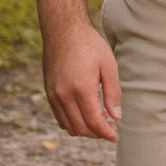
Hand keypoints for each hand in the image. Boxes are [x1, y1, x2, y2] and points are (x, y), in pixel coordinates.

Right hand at [42, 18, 121, 140]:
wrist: (63, 30)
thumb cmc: (89, 44)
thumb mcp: (108, 66)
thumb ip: (113, 93)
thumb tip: (116, 116)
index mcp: (81, 88)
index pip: (93, 122)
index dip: (106, 133)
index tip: (115, 135)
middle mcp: (64, 95)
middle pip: (81, 128)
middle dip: (97, 133)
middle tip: (111, 127)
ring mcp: (53, 95)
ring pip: (68, 126)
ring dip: (85, 129)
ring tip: (100, 119)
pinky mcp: (48, 92)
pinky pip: (60, 117)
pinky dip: (73, 122)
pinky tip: (85, 113)